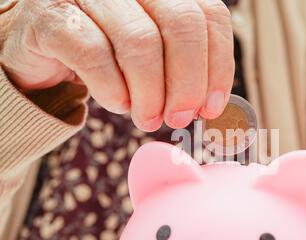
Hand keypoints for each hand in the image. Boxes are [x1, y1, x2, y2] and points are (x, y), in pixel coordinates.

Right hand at [0, 0, 234, 130]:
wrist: (46, 51)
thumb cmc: (111, 56)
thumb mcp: (155, 57)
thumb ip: (184, 69)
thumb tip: (209, 106)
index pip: (209, 15)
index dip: (218, 65)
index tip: (211, 107)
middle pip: (181, 24)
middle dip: (187, 83)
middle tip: (179, 117)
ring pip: (140, 42)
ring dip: (150, 95)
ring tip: (148, 118)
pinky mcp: (52, 16)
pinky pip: (95, 55)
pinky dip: (113, 90)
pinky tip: (118, 103)